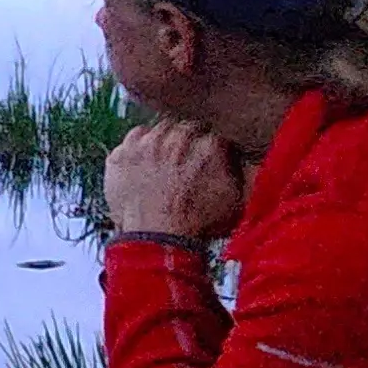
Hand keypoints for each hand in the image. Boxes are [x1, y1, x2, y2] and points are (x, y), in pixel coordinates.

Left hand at [103, 119, 248, 240]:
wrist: (157, 240)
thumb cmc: (197, 224)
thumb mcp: (236, 200)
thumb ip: (243, 173)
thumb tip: (245, 160)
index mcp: (208, 145)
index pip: (214, 134)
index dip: (213, 148)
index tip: (211, 158)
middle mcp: (175, 137)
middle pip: (185, 127)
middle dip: (188, 140)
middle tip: (187, 160)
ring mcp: (145, 144)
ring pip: (157, 129)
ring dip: (163, 141)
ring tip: (165, 162)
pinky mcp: (121, 154)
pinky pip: (132, 139)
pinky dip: (138, 148)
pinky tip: (145, 164)